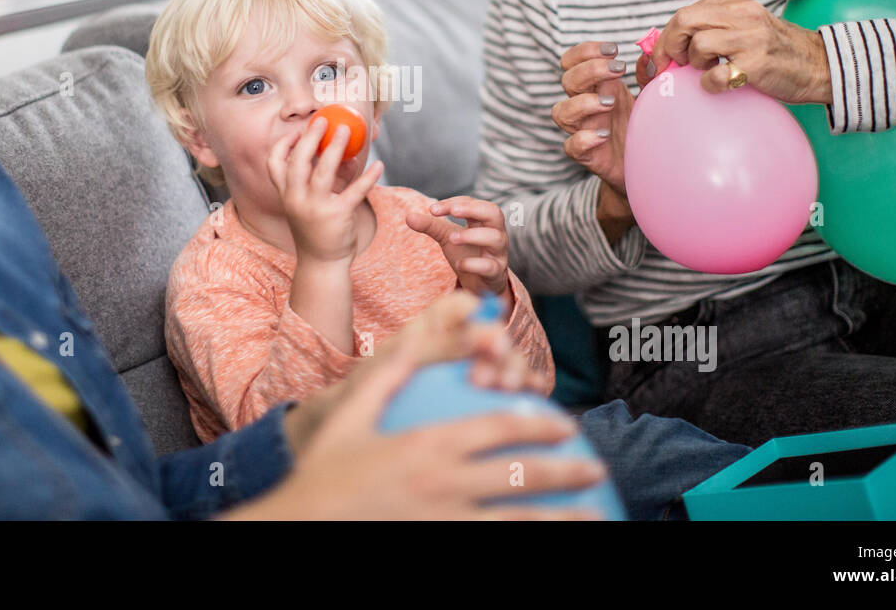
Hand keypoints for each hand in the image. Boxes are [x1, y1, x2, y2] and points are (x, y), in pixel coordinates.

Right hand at [230, 293, 603, 519]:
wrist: (299, 525)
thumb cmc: (321, 475)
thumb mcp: (350, 419)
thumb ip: (386, 380)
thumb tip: (411, 347)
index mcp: (426, 443)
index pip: (497, 429)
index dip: (538, 424)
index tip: (564, 425)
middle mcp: (442, 482)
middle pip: (520, 474)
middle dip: (565, 470)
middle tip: (595, 468)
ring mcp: (444, 520)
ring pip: (517, 520)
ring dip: (562, 518)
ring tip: (596, 517)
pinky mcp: (440, 548)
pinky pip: (494, 545)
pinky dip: (528, 544)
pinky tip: (550, 548)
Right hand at [267, 114, 383, 263]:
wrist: (322, 263)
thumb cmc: (317, 229)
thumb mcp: (311, 204)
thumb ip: (325, 180)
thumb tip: (347, 155)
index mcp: (286, 195)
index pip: (274, 163)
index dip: (285, 143)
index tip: (298, 131)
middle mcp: (296, 199)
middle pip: (298, 161)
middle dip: (310, 137)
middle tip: (324, 120)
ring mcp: (315, 208)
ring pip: (324, 171)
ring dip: (336, 147)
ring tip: (347, 130)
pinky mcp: (337, 216)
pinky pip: (355, 191)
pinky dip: (368, 177)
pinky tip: (379, 165)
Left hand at [405, 196, 510, 298]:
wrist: (479, 284)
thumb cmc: (466, 253)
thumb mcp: (447, 237)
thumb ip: (431, 225)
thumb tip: (408, 216)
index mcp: (483, 221)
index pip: (474, 203)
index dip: (455, 202)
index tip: (432, 209)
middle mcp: (495, 233)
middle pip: (494, 213)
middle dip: (473, 209)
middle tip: (453, 212)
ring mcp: (497, 253)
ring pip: (496, 238)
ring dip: (472, 235)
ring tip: (452, 238)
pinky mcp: (496, 273)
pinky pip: (491, 267)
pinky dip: (475, 264)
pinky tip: (459, 264)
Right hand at [555, 41, 635, 197]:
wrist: (649, 167)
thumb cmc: (644, 126)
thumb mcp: (650, 97)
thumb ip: (648, 77)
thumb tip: (648, 56)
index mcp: (598, 87)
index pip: (573, 61)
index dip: (585, 51)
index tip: (612, 50)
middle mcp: (587, 106)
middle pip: (567, 80)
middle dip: (590, 69)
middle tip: (619, 70)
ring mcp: (584, 130)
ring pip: (561, 112)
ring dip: (583, 103)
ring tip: (611, 103)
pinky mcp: (588, 155)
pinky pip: (571, 146)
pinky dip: (583, 139)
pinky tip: (603, 136)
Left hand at [645, 0, 832, 102]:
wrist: (819, 64)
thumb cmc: (772, 49)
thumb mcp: (742, 25)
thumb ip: (710, 25)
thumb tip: (665, 45)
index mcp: (734, 0)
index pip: (684, 12)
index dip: (664, 38)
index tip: (658, 59)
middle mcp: (743, 12)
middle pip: (684, 20)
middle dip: (669, 46)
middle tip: (673, 64)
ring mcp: (751, 36)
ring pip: (698, 43)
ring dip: (694, 63)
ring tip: (707, 70)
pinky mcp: (757, 62)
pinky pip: (716, 74)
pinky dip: (710, 84)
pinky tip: (720, 85)